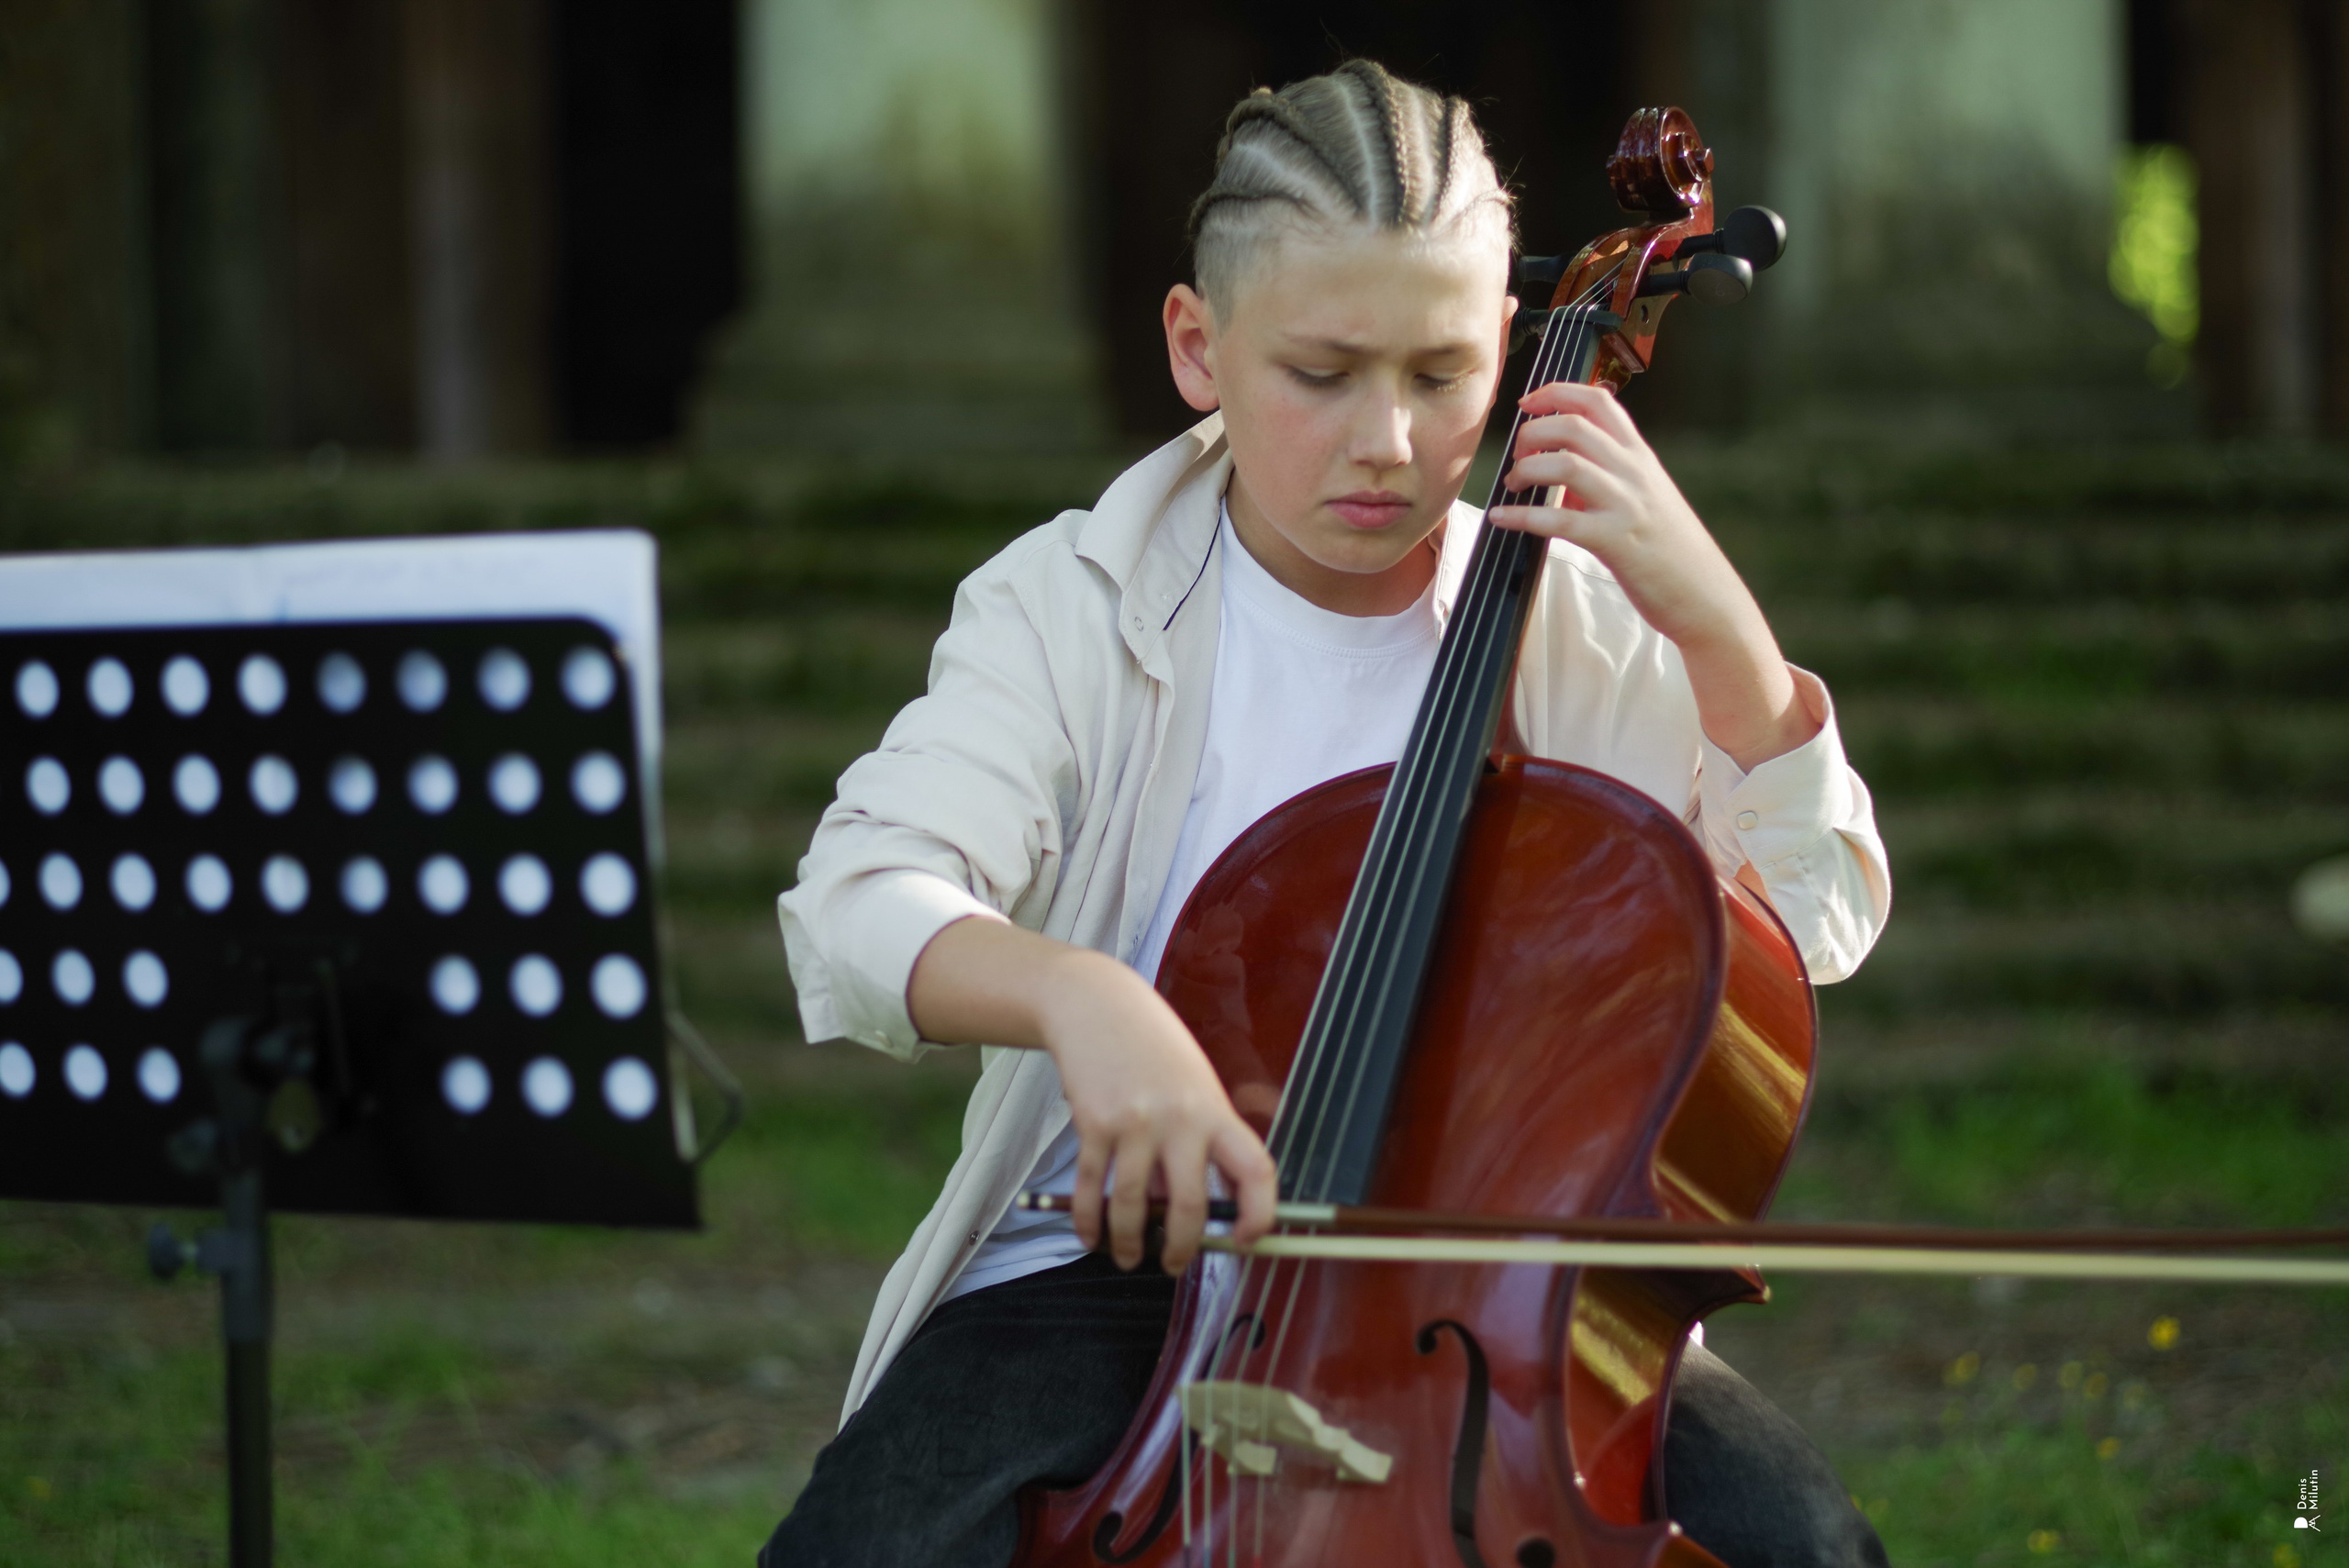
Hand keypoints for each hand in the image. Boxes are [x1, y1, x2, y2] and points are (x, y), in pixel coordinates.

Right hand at [1034, 949, 1276, 1271]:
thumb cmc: (1153, 1049)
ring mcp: (1135, 1122)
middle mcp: (1181, 1119)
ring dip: (1129, 1242)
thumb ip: (1199, 1144)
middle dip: (1181, 1248)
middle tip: (1173, 1264)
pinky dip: (1088, 1220)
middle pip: (1190, 1205)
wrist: (1098, 1005)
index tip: (1244, 1240)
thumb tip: (1194, 1211)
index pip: (1255, 1171)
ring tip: (1128, 1256)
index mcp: (1216, 1111)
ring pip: (1134, 1206)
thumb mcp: (1194, 1088)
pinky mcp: (1094, 1123)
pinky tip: (1091, 1235)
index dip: (1259, 1215)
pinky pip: (1092, 1188)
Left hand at [1487, 381, 1817, 768]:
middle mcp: (1634, 473)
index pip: (1600, 401)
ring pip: (1566, 465)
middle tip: (1516, 455)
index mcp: (1641, 457)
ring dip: (1527, 469)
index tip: (1528, 403)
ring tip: (1513, 484)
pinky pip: (1560, 520)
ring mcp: (1626, 505)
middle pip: (1574, 426)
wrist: (1706, 594)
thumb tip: (1560, 464)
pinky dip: (1523, 516)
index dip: (1557, 393)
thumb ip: (1607, 476)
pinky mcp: (1615, 542)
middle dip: (1533, 432)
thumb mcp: (1645, 497)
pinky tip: (1502, 518)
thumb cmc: (1671, 550)